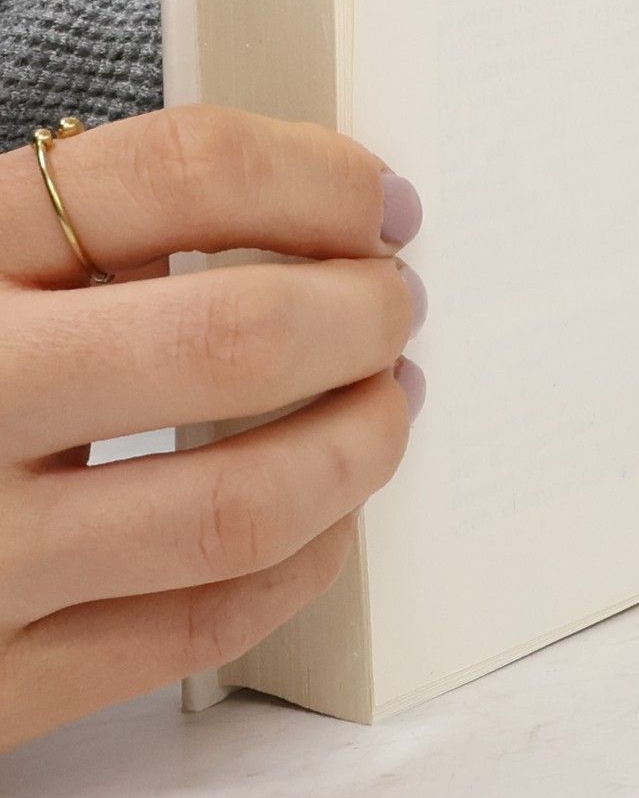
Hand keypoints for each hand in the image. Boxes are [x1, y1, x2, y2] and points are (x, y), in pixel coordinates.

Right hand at [0, 107, 423, 751]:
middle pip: (235, 337)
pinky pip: (199, 626)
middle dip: (364, 313)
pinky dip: (304, 560)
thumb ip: (82, 226)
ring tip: (384, 403)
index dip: (323, 178)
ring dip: (359, 443)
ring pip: (240, 503)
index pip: (180, 172)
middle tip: (396, 304)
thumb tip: (311, 208)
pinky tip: (325, 516)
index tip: (381, 204)